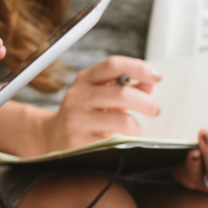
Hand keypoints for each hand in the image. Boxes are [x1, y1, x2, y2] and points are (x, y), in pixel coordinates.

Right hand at [38, 56, 161, 152]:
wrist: (52, 136)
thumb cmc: (83, 113)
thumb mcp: (99, 93)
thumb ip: (124, 86)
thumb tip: (149, 84)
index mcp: (85, 80)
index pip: (113, 65)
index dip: (138, 68)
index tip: (156, 77)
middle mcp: (78, 97)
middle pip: (122, 93)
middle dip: (146, 102)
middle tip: (154, 109)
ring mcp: (77, 120)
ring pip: (122, 120)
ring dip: (137, 126)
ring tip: (135, 129)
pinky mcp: (79, 142)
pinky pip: (114, 142)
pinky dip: (125, 141)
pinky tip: (121, 139)